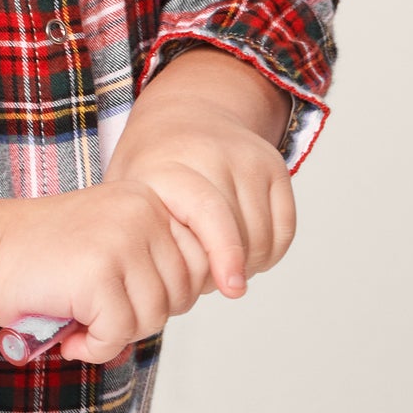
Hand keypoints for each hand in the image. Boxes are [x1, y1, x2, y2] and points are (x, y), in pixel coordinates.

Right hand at [0, 184, 209, 363]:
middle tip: (100, 317)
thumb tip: (212, 291)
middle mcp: (142, 213)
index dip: (174, 293)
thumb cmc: (42, 257)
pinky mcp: (97, 274)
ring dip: (117, 335)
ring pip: (154, 317)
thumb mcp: (114, 241)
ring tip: (82, 324)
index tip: (134, 303)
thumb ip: (157, 258)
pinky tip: (70, 337)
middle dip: (142, 317)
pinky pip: (119, 333)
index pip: (203, 259)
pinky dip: (95, 347)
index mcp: (150, 199)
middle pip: (182, 294)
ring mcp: (122, 241)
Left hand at [103, 49, 297, 297]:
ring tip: (219, 265)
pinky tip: (245, 254)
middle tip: (205, 280)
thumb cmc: (152, 169)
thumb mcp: (127, 198)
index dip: (224, 255)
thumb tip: (152, 297)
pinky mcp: (275, 166)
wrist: (187, 114)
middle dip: (228, 269)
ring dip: (248, 264)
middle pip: (242, 232)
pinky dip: (269, 251)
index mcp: (171, 164)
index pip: (211, 213)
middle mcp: (215, 154)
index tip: (230, 289)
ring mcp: (249, 158)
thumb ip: (138, 239)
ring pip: (264, 236)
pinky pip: (284, 228)